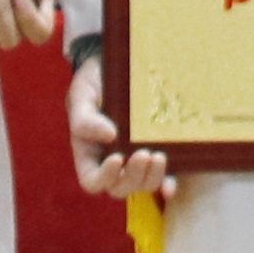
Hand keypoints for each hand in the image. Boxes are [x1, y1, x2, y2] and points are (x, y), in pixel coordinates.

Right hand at [70, 51, 167, 200]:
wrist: (120, 64)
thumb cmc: (94, 81)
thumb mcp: (83, 94)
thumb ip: (86, 118)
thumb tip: (109, 136)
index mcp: (89, 153)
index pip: (93, 181)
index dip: (104, 178)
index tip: (117, 158)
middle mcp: (112, 162)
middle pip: (120, 188)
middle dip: (133, 177)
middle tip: (144, 154)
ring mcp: (136, 159)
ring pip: (142, 185)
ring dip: (151, 178)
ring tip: (159, 156)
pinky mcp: (157, 151)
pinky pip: (163, 177)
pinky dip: (168, 184)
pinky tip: (171, 185)